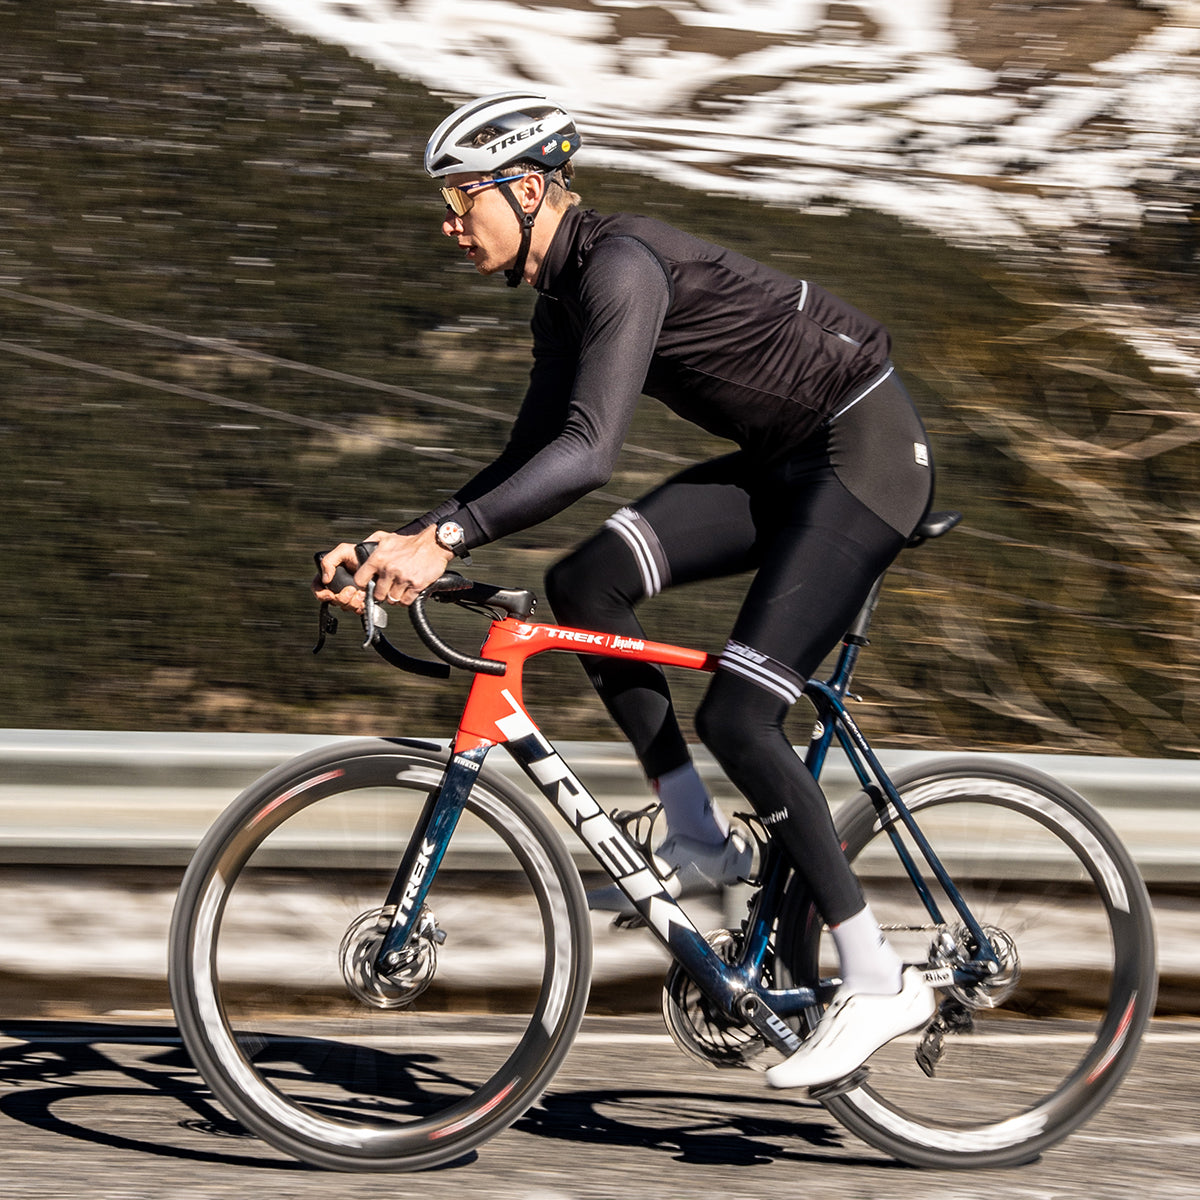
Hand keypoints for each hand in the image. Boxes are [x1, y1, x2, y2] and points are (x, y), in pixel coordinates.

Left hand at [312, 526, 453, 612]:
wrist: (434, 544)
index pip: (360, 580)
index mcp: (379, 558)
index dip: (363, 585)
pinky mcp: (416, 585)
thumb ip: (371, 542)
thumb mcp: (387, 537)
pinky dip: (405, 600)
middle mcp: (389, 569)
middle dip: (381, 593)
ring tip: (398, 589)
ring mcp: (403, 578)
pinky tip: (407, 592)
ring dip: (394, 597)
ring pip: (391, 599)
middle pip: (377, 594)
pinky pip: (405, 601)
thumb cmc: (411, 542)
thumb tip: (360, 549)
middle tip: (386, 589)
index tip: (367, 585)